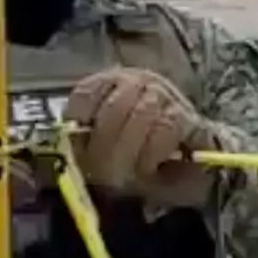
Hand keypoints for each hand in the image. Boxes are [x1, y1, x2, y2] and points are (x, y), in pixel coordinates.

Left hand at [64, 70, 217, 209]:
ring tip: (124, 175)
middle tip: (100, 176)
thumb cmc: (142, 160)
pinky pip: (167, 129)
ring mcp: (166, 96)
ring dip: (129, 152)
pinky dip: (152, 153)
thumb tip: (64, 153)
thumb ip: (85, 148)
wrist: (193, 170)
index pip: (86, 94)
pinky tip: (147, 168)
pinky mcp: (189, 117)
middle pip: (113, 108)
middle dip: (104, 147)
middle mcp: (138, 81)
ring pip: (141, 115)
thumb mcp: (107, 153)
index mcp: (111, 84)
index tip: (74, 154)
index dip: (77, 125)